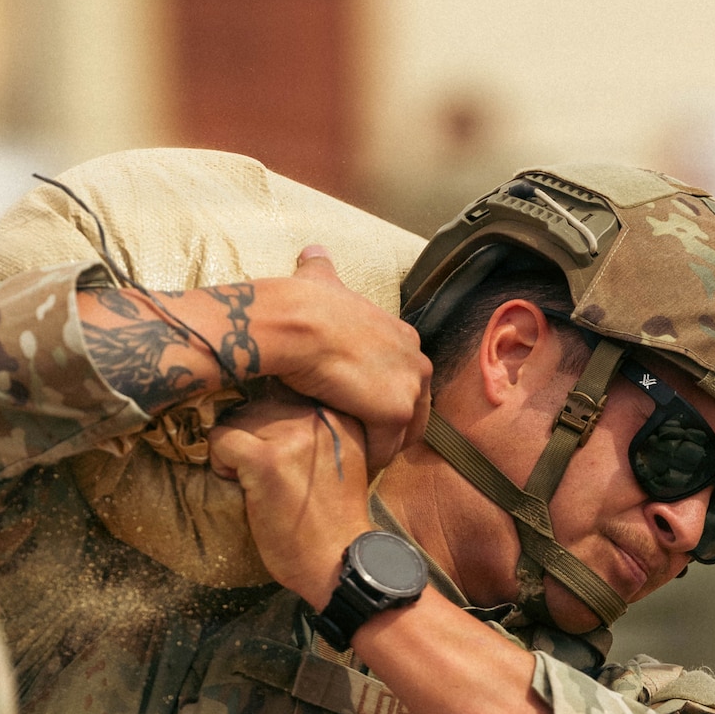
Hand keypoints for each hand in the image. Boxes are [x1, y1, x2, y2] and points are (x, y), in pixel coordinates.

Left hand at [208, 400, 374, 606]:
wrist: (339, 562)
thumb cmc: (332, 520)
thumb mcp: (336, 460)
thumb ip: (312, 431)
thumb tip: (263, 407)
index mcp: (340, 413)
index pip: (285, 392)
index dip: (271, 426)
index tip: (280, 459)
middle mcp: (319, 416)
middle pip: (257, 405)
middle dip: (252, 439)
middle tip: (269, 477)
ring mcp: (292, 435)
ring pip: (235, 419)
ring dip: (236, 452)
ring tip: (259, 485)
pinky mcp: (266, 459)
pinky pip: (220, 439)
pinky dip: (220, 464)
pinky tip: (244, 488)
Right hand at [246, 248, 432, 470]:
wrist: (296, 325)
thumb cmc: (305, 303)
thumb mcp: (321, 279)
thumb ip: (321, 268)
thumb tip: (312, 250)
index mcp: (406, 336)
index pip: (408, 379)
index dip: (387, 397)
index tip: (364, 411)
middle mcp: (417, 361)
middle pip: (414, 410)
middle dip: (393, 429)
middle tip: (364, 443)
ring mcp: (410, 388)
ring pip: (401, 433)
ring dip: (382, 448)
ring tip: (358, 459)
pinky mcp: (395, 412)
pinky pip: (386, 447)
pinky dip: (370, 458)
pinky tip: (352, 463)